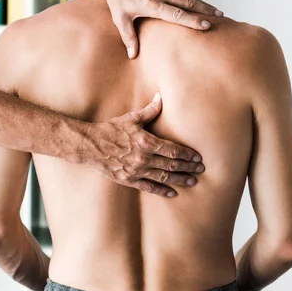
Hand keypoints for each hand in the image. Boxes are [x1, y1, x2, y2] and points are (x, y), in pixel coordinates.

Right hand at [85, 93, 204, 197]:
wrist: (90, 146)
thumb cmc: (111, 130)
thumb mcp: (131, 118)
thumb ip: (149, 111)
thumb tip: (161, 97)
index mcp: (146, 142)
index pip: (173, 150)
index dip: (187, 154)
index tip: (198, 157)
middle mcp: (143, 158)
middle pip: (172, 165)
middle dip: (188, 168)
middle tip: (201, 170)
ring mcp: (136, 171)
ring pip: (164, 177)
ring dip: (180, 180)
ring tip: (193, 182)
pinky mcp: (129, 180)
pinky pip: (149, 187)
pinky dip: (162, 191)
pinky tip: (173, 193)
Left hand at [101, 0, 222, 58]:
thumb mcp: (120, 18)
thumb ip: (128, 37)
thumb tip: (133, 56)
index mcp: (152, 4)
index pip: (177, 14)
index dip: (193, 21)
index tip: (207, 25)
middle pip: (189, 2)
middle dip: (206, 10)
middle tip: (221, 17)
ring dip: (203, 2)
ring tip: (216, 11)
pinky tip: (200, 2)